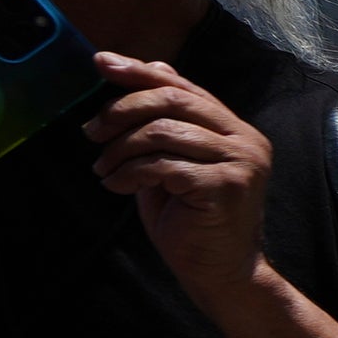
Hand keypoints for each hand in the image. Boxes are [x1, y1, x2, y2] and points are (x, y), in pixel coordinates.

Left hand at [82, 51, 275, 298]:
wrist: (220, 274)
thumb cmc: (193, 221)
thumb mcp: (174, 163)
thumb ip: (168, 121)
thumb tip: (156, 67)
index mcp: (236, 131)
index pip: (183, 88)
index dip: (140, 71)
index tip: (101, 63)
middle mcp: (246, 141)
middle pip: (172, 101)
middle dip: (121, 111)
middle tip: (91, 132)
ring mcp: (241, 163)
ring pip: (161, 132)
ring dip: (120, 149)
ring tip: (104, 169)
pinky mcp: (225, 187)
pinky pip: (162, 165)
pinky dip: (128, 173)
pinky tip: (115, 186)